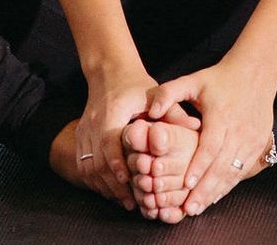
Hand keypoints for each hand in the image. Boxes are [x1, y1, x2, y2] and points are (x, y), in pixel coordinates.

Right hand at [51, 63, 161, 211]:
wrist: (109, 72)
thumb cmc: (136, 85)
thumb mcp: (155, 94)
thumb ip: (173, 112)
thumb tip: (196, 126)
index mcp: (112, 112)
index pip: (109, 143)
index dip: (117, 164)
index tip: (130, 182)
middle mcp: (93, 123)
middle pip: (96, 161)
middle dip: (113, 185)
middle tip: (132, 203)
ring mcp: (83, 130)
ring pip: (87, 167)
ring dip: (104, 186)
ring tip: (124, 201)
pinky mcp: (79, 136)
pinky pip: (82, 164)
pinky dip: (95, 180)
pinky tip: (111, 190)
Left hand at [145, 57, 276, 216]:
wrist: (256, 73)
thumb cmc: (220, 79)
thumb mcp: (192, 81)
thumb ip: (168, 93)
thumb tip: (151, 112)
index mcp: (221, 116)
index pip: (210, 147)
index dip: (198, 166)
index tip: (185, 184)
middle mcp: (238, 130)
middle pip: (221, 166)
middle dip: (205, 189)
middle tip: (188, 208)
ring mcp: (251, 139)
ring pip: (233, 172)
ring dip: (216, 192)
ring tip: (198, 208)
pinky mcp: (259, 144)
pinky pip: (243, 169)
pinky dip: (228, 185)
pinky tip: (214, 197)